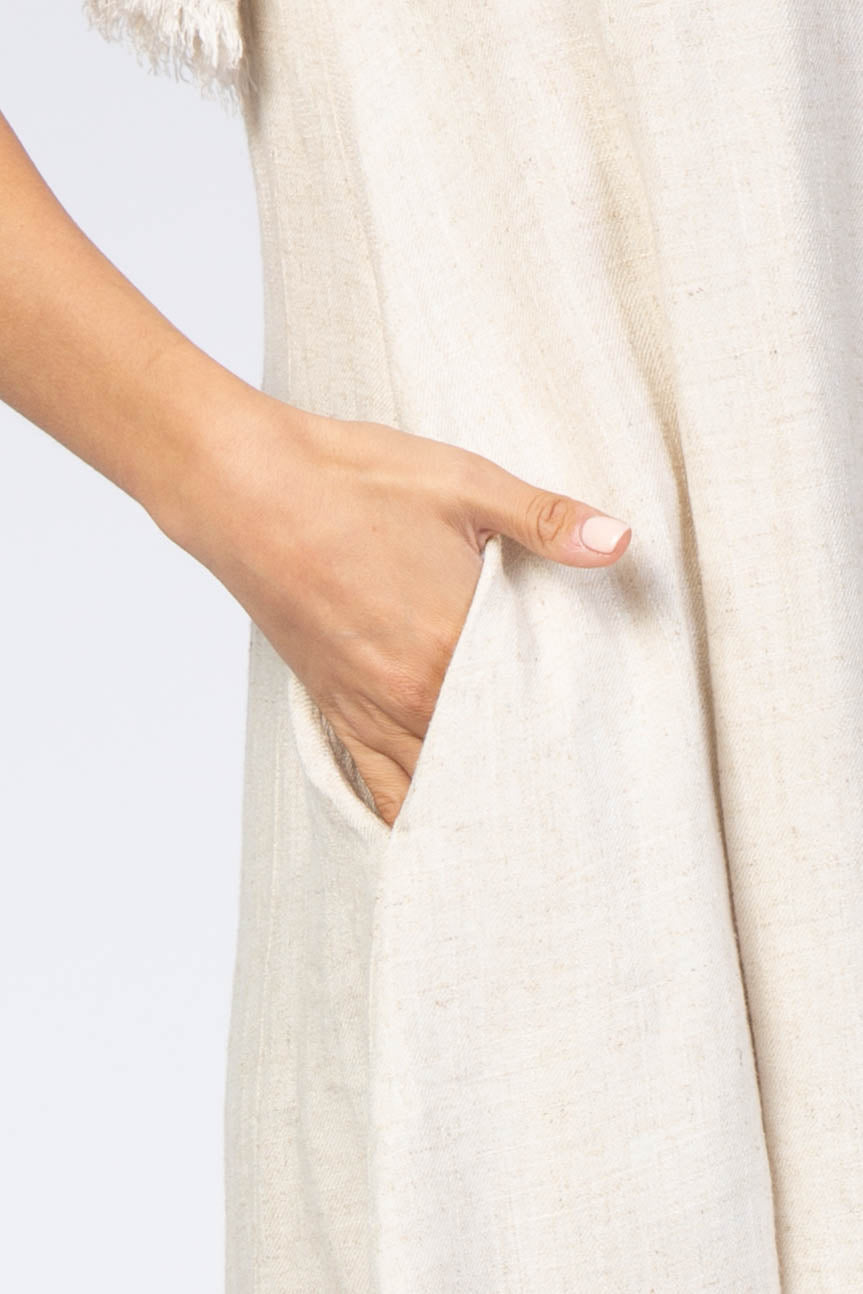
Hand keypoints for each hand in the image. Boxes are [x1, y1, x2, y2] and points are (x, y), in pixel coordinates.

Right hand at [162, 394, 631, 826]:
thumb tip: (619, 541)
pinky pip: (376, 784)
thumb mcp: (462, 484)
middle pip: (484, 768)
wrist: (243, 487)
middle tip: (573, 812)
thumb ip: (545, 520)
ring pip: (431, 789)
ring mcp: (366, 708)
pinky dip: (408, 809)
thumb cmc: (348, 481)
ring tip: (516, 833)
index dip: (571, 744)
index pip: (529, 719)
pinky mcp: (333, 708)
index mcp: (451, 644)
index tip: (606, 767)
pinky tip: (432, 827)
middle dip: (528, 787)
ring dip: (471, 806)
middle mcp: (409, 695)